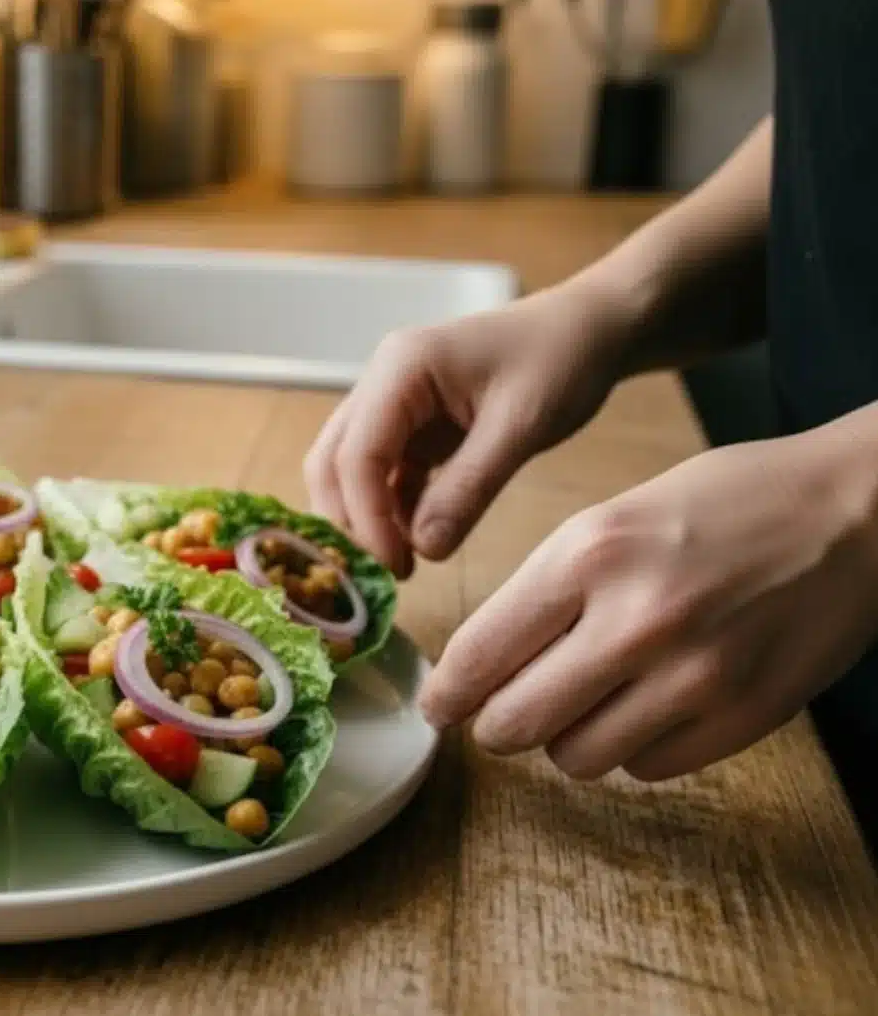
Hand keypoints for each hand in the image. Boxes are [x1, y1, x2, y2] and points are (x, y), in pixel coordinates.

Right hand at [305, 280, 637, 576]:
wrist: (589, 329)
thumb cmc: (561, 360)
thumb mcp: (520, 426)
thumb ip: (469, 487)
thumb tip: (424, 550)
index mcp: (400, 368)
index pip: (356, 454)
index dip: (365, 517)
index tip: (394, 566)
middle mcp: (382, 383)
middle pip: (333, 462)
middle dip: (349, 522)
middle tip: (383, 574)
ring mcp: (392, 403)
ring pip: (350, 471)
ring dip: (366, 519)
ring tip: (403, 564)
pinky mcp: (411, 425)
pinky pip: (384, 474)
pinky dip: (391, 510)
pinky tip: (418, 540)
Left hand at [421, 416, 877, 780]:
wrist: (857, 512)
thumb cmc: (725, 504)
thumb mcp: (613, 517)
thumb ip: (545, 590)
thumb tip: (480, 666)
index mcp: (589, 556)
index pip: (480, 655)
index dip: (446, 693)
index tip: (437, 706)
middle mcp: (637, 621)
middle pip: (516, 723)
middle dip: (495, 726)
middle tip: (497, 718)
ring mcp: (695, 677)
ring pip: (577, 758)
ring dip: (567, 740)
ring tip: (587, 700)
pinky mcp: (744, 718)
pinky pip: (648, 768)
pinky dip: (634, 748)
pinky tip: (648, 706)